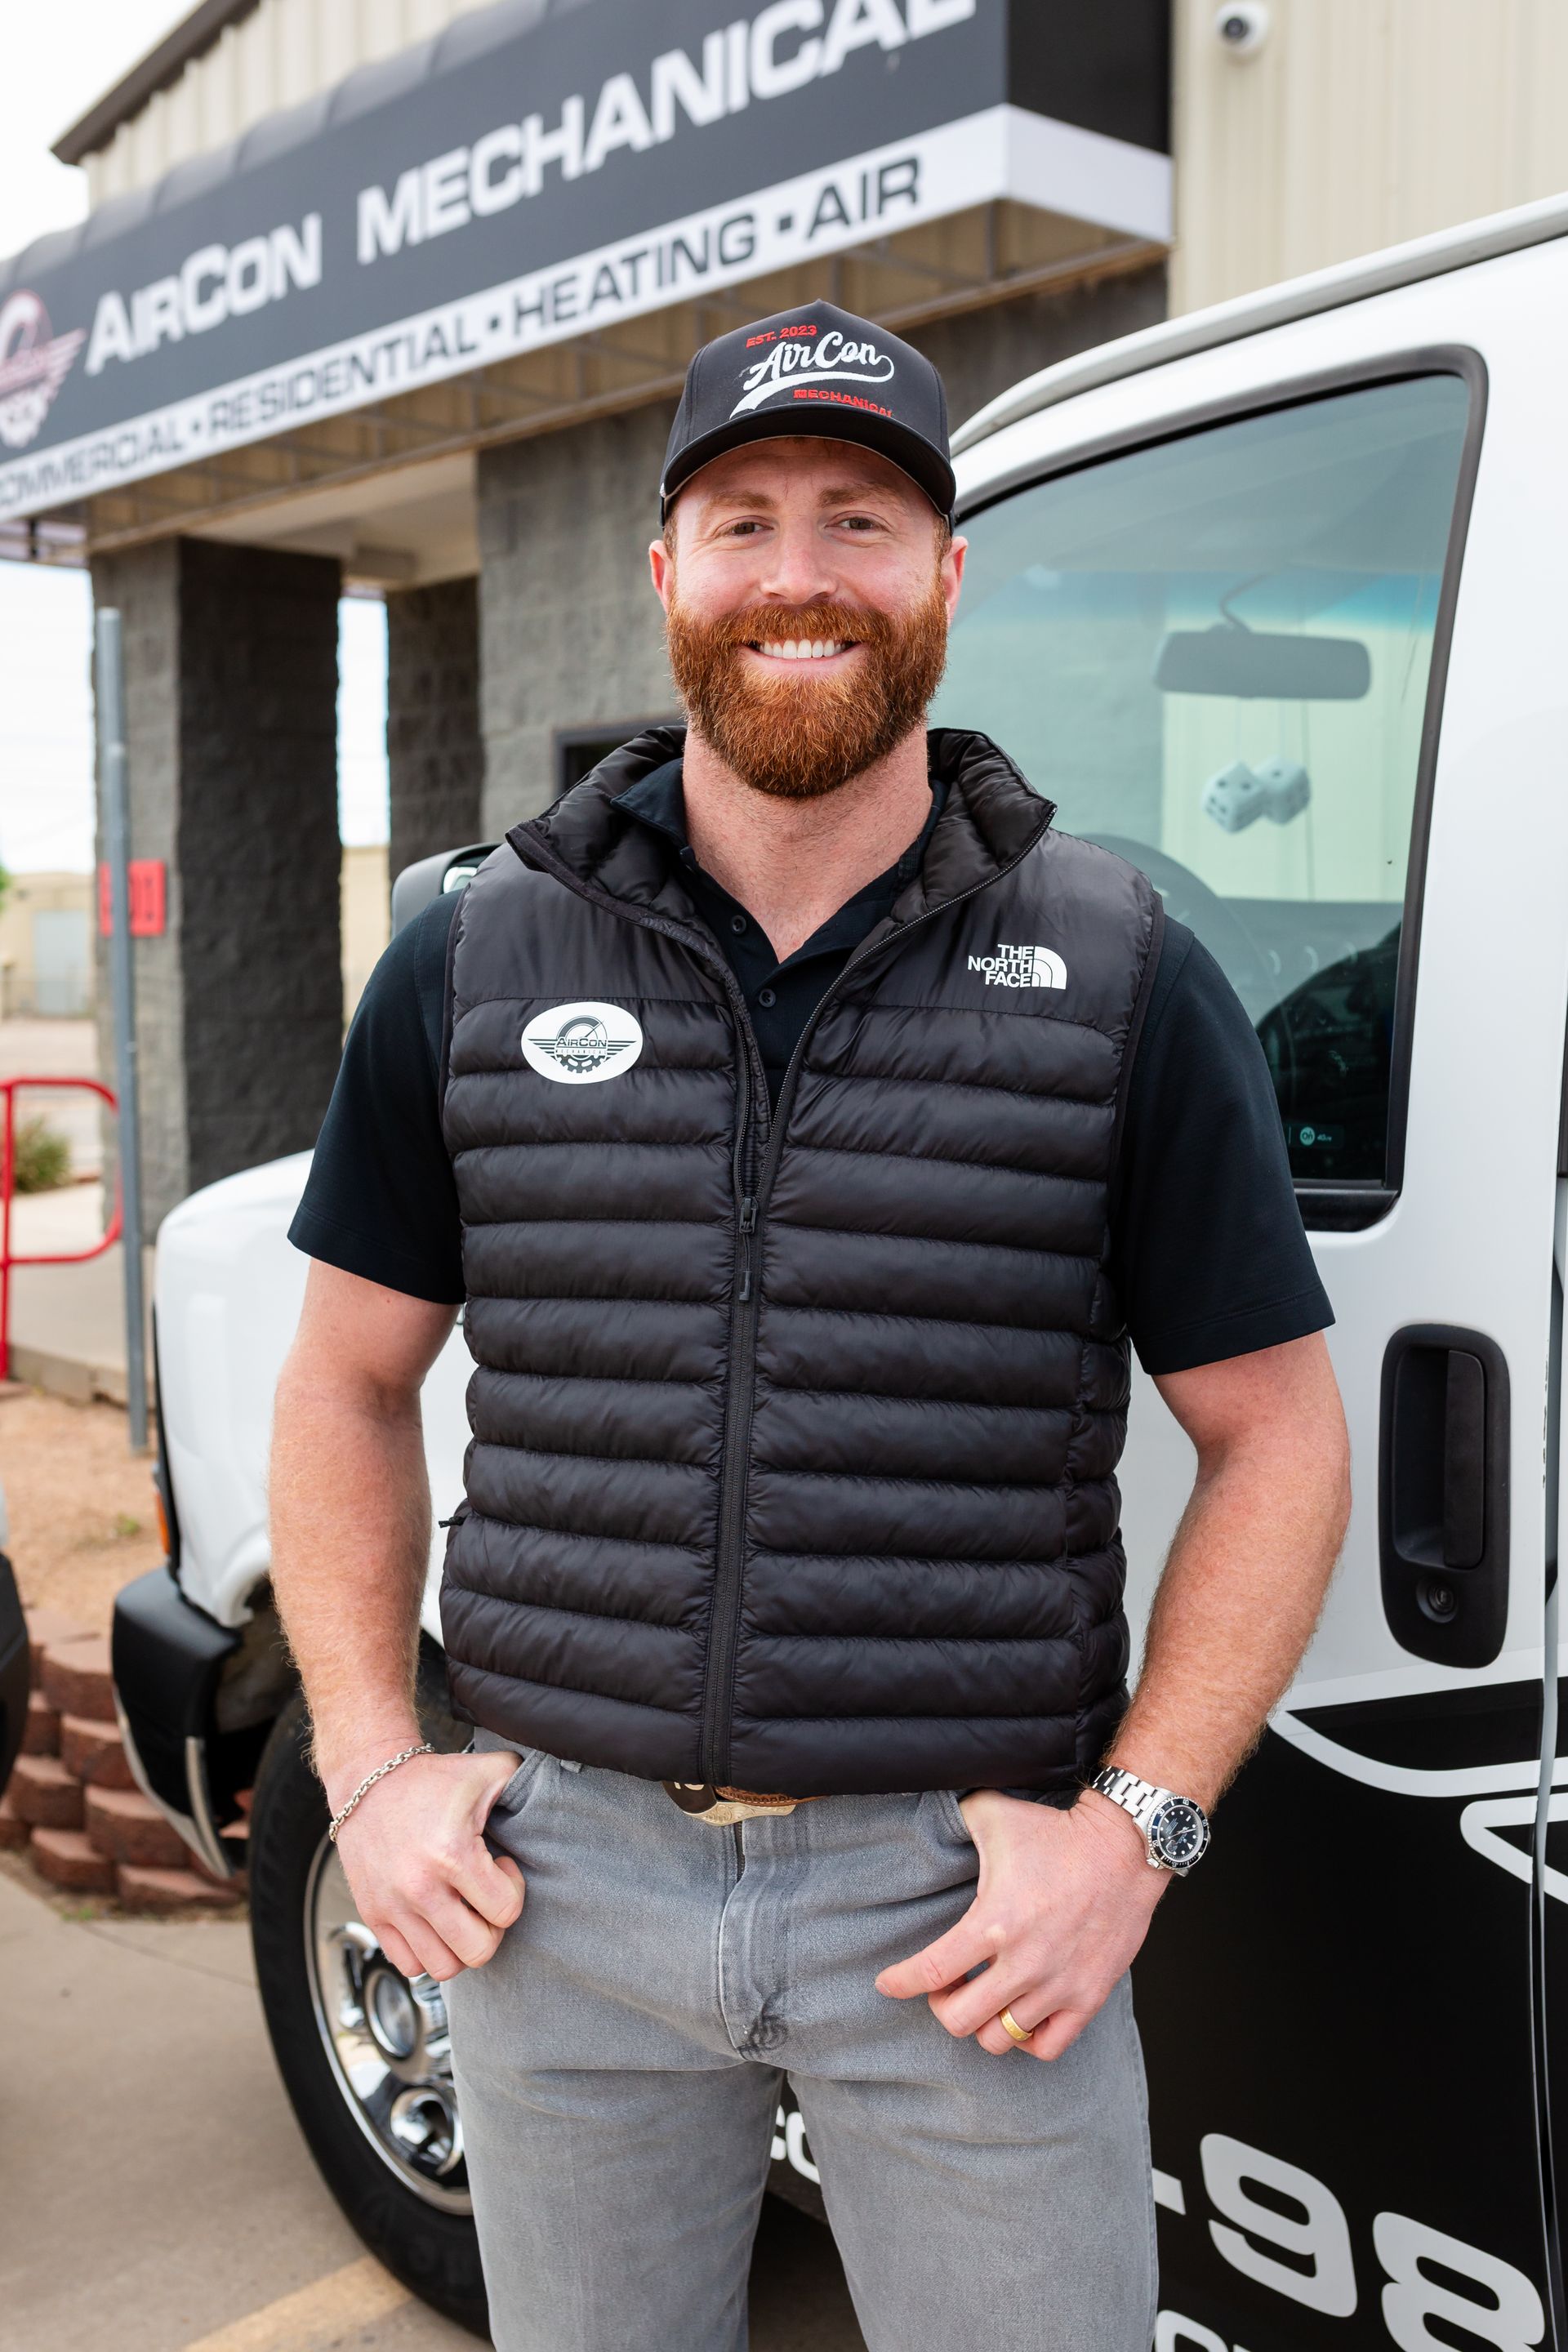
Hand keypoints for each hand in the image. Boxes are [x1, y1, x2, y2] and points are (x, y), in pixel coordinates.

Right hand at [329, 1746, 525, 1982]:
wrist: (370, 1780)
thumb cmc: (432, 1779)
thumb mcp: (488, 1771)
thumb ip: (526, 1782)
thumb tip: (553, 1794)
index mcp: (451, 1854)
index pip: (506, 1912)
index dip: (513, 1890)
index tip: (501, 1866)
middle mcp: (419, 1887)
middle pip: (477, 1951)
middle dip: (492, 1928)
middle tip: (485, 1898)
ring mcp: (393, 1907)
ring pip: (443, 1967)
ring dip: (460, 1945)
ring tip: (461, 1911)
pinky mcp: (373, 1915)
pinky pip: (408, 1964)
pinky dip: (427, 1952)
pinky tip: (435, 1919)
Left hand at [875, 1790, 1167, 2060]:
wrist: (1124, 1847)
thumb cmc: (1056, 1831)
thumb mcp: (992, 1813)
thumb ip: (953, 1818)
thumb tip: (926, 1815)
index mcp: (993, 1922)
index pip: (930, 1972)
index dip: (899, 1982)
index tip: (886, 1983)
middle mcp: (1024, 1963)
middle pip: (959, 2020)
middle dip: (941, 2005)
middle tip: (946, 1985)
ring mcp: (1058, 1986)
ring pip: (1000, 2038)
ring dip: (982, 2021)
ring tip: (982, 1997)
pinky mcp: (1088, 1997)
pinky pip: (1047, 2047)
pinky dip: (1026, 2039)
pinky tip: (1019, 2012)